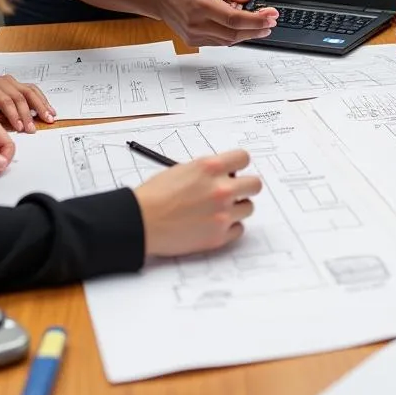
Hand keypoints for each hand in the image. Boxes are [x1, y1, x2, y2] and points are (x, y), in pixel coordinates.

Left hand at [0, 76, 54, 131]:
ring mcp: (9, 82)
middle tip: (34, 129)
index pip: (6, 100)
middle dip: (30, 113)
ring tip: (50, 118)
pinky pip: (31, 90)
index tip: (20, 128)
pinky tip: (48, 110)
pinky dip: (41, 99)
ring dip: (41, 105)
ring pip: (30, 91)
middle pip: (21, 96)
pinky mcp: (14, 85)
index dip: (14, 114)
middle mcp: (2, 82)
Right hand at [132, 149, 262, 255]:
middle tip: (235, 192)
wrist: (140, 222)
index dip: (239, 165)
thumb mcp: (182, 170)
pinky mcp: (218, 236)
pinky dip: (230, 227)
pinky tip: (215, 224)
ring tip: (219, 210)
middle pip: (255, 185)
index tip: (235, 170)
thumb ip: (208, 171)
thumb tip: (224, 174)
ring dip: (237, 208)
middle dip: (245, 187)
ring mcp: (222, 214)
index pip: (244, 158)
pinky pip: (239, 229)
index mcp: (210, 168)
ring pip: (248, 208)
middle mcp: (220, 189)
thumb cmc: (155, 195)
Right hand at [146, 0, 278, 46]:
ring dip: (247, 34)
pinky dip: (233, 36)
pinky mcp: (193, 41)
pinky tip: (241, 27)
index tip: (271, 16)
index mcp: (202, 4)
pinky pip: (219, 42)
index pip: (235, 19)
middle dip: (257, 29)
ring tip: (259, 23)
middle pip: (234, 34)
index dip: (256, 20)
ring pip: (228, 41)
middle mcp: (197, 23)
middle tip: (270, 22)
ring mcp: (194, 34)